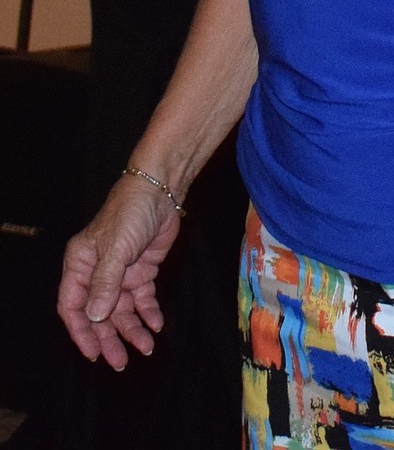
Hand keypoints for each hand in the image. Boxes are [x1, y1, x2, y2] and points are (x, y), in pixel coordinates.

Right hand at [57, 175, 181, 369]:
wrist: (160, 191)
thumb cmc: (129, 214)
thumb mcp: (115, 250)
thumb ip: (105, 285)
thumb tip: (94, 317)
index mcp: (80, 265)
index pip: (72, 306)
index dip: (80, 332)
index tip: (93, 353)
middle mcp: (98, 272)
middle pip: (99, 314)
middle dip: (109, 338)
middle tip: (119, 362)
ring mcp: (121, 272)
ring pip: (123, 310)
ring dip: (132, 329)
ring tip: (146, 347)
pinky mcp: (142, 270)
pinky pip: (143, 299)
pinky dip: (149, 313)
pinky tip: (157, 324)